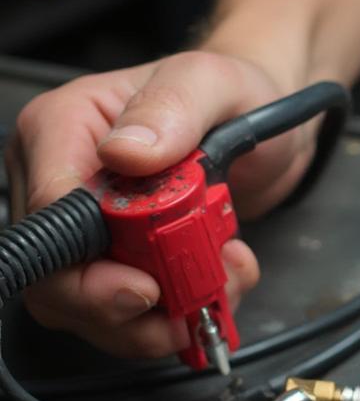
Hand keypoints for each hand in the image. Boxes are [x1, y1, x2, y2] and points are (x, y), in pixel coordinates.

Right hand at [6, 50, 318, 358]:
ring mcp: (89, 225)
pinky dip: (181, 310)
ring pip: (93, 308)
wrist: (268, 125)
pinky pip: (132, 311)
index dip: (90, 268)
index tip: (148, 285)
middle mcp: (63, 180)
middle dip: (128, 309)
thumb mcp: (214, 83)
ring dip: (164, 317)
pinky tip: (220, 278)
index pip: (49, 216)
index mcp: (63, 129)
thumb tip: (126, 151)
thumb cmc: (234, 94)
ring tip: (221, 282)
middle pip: (58, 278)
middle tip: (191, 301)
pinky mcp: (121, 256)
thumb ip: (173, 109)